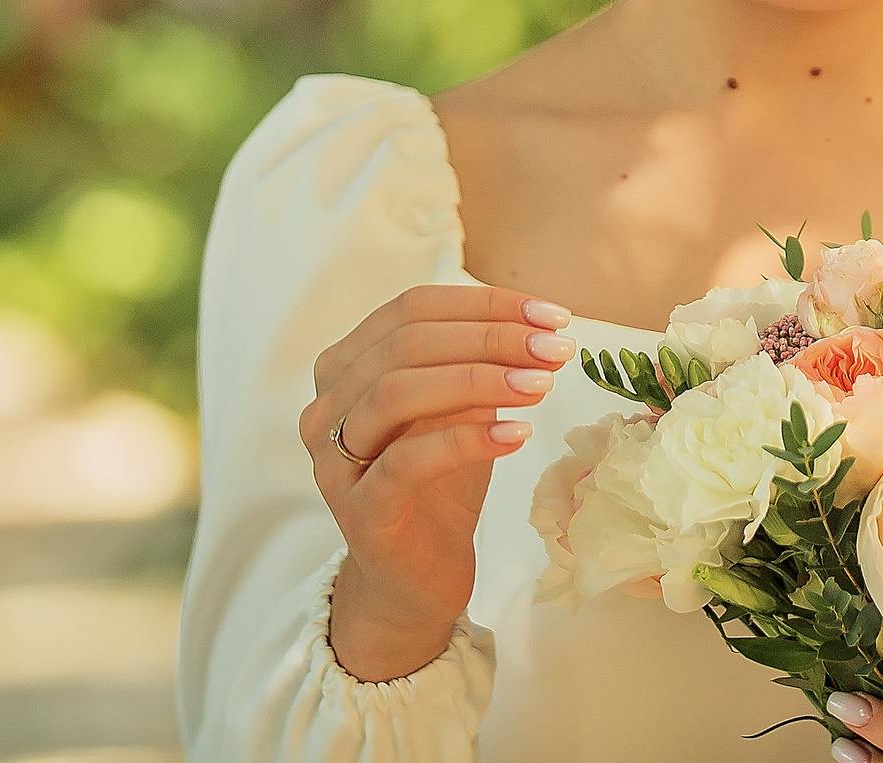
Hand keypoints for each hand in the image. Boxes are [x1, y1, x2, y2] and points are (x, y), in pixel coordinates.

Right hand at [299, 284, 574, 679]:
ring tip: (541, 384)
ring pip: (396, 393)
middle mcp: (327, 405)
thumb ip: (476, 363)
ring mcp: (335, 460)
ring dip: (479, 381)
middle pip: (406, 344)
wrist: (416, 577)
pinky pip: (407, 461)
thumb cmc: (440, 482)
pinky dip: (466, 440)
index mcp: (346, 366)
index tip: (551, 315)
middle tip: (555, 348)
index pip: (412, 309)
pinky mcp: (359, 510)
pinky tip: (518, 433)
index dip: (483, 304)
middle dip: (491, 338)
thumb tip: (535, 324)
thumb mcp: (458, 409)